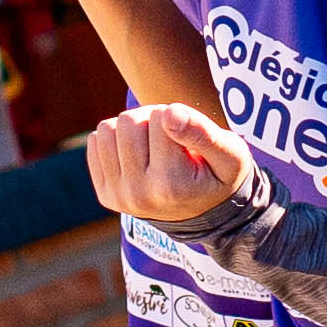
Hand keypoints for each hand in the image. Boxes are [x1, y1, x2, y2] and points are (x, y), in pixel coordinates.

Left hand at [88, 104, 248, 221]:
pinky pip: (96, 142)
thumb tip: (169, 113)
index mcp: (171, 185)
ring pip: (108, 129)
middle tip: (171, 140)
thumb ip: (203, 133)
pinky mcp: (106, 195)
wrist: (206, 213)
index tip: (189, 138)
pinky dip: (115, 140)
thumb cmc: (220, 176)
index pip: (160, 117)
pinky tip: (138, 155)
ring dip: (131, 129)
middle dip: (150, 120)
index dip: (177, 117)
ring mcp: (119, 197)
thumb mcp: (230, 154)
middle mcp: (140, 194)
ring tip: (154, 146)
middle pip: (128, 121)